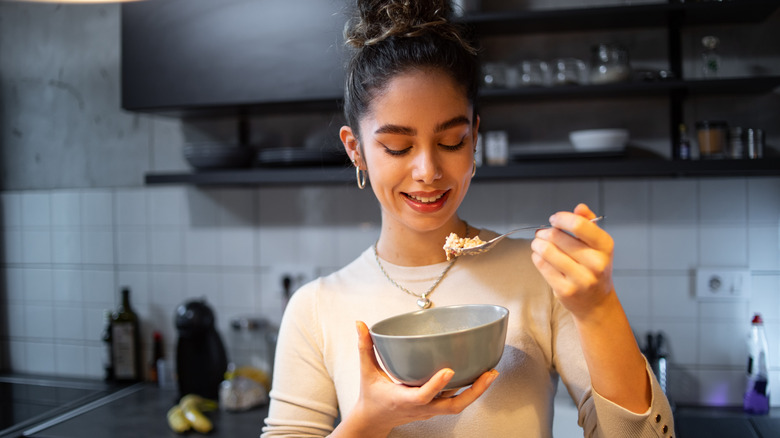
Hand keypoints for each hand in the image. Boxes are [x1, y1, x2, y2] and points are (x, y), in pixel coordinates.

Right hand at [339, 321, 498, 436]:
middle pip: (452, 405)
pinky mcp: (435, 409)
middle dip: (474, 392)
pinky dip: (469, 390)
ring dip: (477, 391)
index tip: (448, 370)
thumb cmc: (371, 396)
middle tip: (489, 373)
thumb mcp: (366, 372)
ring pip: (458, 405)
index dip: (436, 384)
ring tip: (491, 373)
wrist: (374, 421)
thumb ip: (364, 347)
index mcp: (403, 400)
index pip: (423, 396)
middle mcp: (421, 408)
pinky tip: (480, 375)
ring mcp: (430, 411)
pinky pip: (455, 401)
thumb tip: (360, 324)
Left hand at [530, 203, 614, 319]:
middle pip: (558, 237)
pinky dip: (536, 257)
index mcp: (605, 246)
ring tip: (538, 243)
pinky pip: (542, 266)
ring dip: (537, 243)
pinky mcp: (566, 290)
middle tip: (543, 233)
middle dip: (545, 232)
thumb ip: (588, 222)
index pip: (579, 225)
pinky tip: (540, 257)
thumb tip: (579, 207)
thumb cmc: (594, 268)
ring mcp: (581, 279)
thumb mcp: (597, 245)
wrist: (596, 302)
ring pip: (547, 251)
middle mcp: (596, 263)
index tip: (554, 219)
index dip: (561, 218)